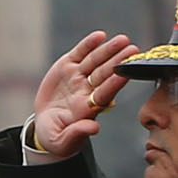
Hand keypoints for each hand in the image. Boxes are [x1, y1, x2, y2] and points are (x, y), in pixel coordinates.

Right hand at [29, 31, 139, 157]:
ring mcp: (78, 77)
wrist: (44, 125)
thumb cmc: (56, 137)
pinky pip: (80, 53)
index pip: (105, 93)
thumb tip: (94, 129)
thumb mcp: (62, 141)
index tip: (126, 73)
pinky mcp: (68, 67)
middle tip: (133, 50)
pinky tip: (100, 36)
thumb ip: (77, 133)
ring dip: (109, 50)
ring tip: (122, 40)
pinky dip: (89, 44)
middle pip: (105, 74)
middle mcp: (87, 90)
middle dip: (118, 61)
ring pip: (95, 61)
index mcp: (88, 108)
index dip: (115, 83)